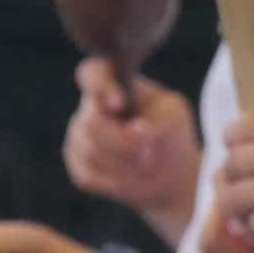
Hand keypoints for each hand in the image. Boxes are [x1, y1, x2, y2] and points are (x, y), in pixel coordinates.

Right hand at [64, 59, 198, 224]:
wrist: (168, 170)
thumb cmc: (170, 131)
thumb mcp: (175, 117)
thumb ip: (159, 119)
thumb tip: (136, 130)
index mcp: (113, 83)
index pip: (92, 73)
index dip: (99, 85)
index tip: (119, 103)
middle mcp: (89, 106)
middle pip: (91, 122)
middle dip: (122, 141)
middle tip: (147, 149)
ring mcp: (79, 136)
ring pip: (90, 151)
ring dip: (124, 161)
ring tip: (146, 160)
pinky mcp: (78, 165)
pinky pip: (89, 174)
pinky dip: (116, 179)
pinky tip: (132, 175)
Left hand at [216, 97, 253, 252]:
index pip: (249, 122)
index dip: (234, 134)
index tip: (234, 144)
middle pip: (233, 158)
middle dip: (232, 172)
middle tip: (240, 183)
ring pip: (230, 192)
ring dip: (234, 201)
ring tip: (243, 209)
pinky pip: (244, 223)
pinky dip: (251, 228)